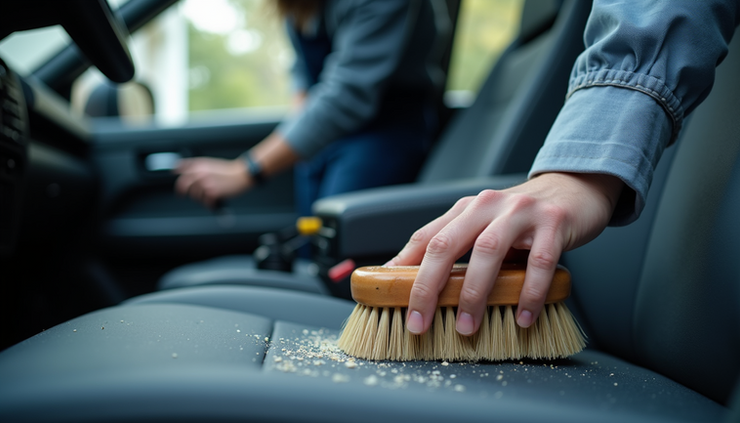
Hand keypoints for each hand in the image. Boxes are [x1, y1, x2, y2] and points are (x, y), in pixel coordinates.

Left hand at [174, 157, 251, 207]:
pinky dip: (209, 203)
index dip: (176, 172)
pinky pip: (205, 201)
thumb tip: (183, 169)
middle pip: (183, 184)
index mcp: (200, 165)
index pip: (182, 168)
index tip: (174, 175)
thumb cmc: (229, 170)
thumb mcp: (211, 163)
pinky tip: (213, 201)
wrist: (241, 174)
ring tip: (208, 197)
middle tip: (181, 195)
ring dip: (200, 198)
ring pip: (195, 195)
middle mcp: (200, 173)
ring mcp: (205, 183)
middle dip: (181, 191)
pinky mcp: (212, 192)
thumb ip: (197, 166)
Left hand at [385, 172, 623, 334]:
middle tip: (418, 322)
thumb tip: (415, 284)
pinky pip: (538, 263)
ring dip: (473, 294)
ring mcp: (520, 212)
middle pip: (447, 244)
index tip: (388, 299)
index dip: (403, 270)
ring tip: (466, 326)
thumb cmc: (523, 218)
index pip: (425, 238)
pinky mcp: (553, 224)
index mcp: (466, 209)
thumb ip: (457, 249)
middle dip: (427, 287)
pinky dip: (528, 294)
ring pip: (487, 252)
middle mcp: (487, 206)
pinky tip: (522, 317)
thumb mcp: (484, 227)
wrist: (575, 189)